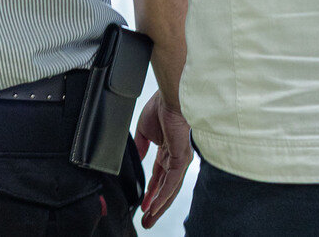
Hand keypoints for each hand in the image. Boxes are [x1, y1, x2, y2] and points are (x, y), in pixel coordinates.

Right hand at [133, 92, 192, 227]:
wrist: (170, 98)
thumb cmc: (160, 107)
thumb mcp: (144, 130)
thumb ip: (141, 147)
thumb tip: (137, 159)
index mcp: (166, 150)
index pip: (159, 177)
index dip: (151, 192)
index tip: (143, 203)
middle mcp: (174, 157)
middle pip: (164, 188)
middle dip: (155, 205)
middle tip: (146, 220)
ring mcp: (179, 160)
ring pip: (170, 190)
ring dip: (159, 206)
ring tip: (149, 219)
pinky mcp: (181, 159)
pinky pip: (172, 182)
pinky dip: (163, 195)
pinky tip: (156, 206)